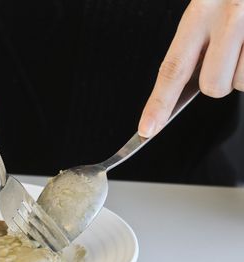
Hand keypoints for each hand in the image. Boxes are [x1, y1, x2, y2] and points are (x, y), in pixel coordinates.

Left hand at [138, 0, 243, 137]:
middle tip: (235, 51)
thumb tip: (190, 84)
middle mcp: (229, 17)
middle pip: (213, 86)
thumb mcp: (212, 3)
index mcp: (200, 11)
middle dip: (222, 80)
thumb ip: (201, 40)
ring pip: (243, 83)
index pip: (172, 67)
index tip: (146, 129)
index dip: (158, 103)